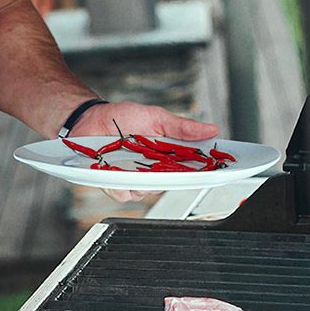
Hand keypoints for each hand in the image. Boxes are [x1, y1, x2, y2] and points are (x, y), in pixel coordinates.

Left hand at [71, 101, 219, 203]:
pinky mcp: (114, 184)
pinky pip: (123, 193)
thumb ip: (182, 127)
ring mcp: (133, 179)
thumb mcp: (156, 117)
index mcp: (167, 156)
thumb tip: (211, 129)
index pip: (192, 169)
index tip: (218, 170)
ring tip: (132, 160)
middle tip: (166, 163)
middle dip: (172, 177)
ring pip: (147, 192)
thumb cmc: (122, 117)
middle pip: (171, 184)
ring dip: (142, 179)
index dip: (206, 172)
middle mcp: (152, 171)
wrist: (90, 119)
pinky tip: (114, 169)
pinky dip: (120, 183)